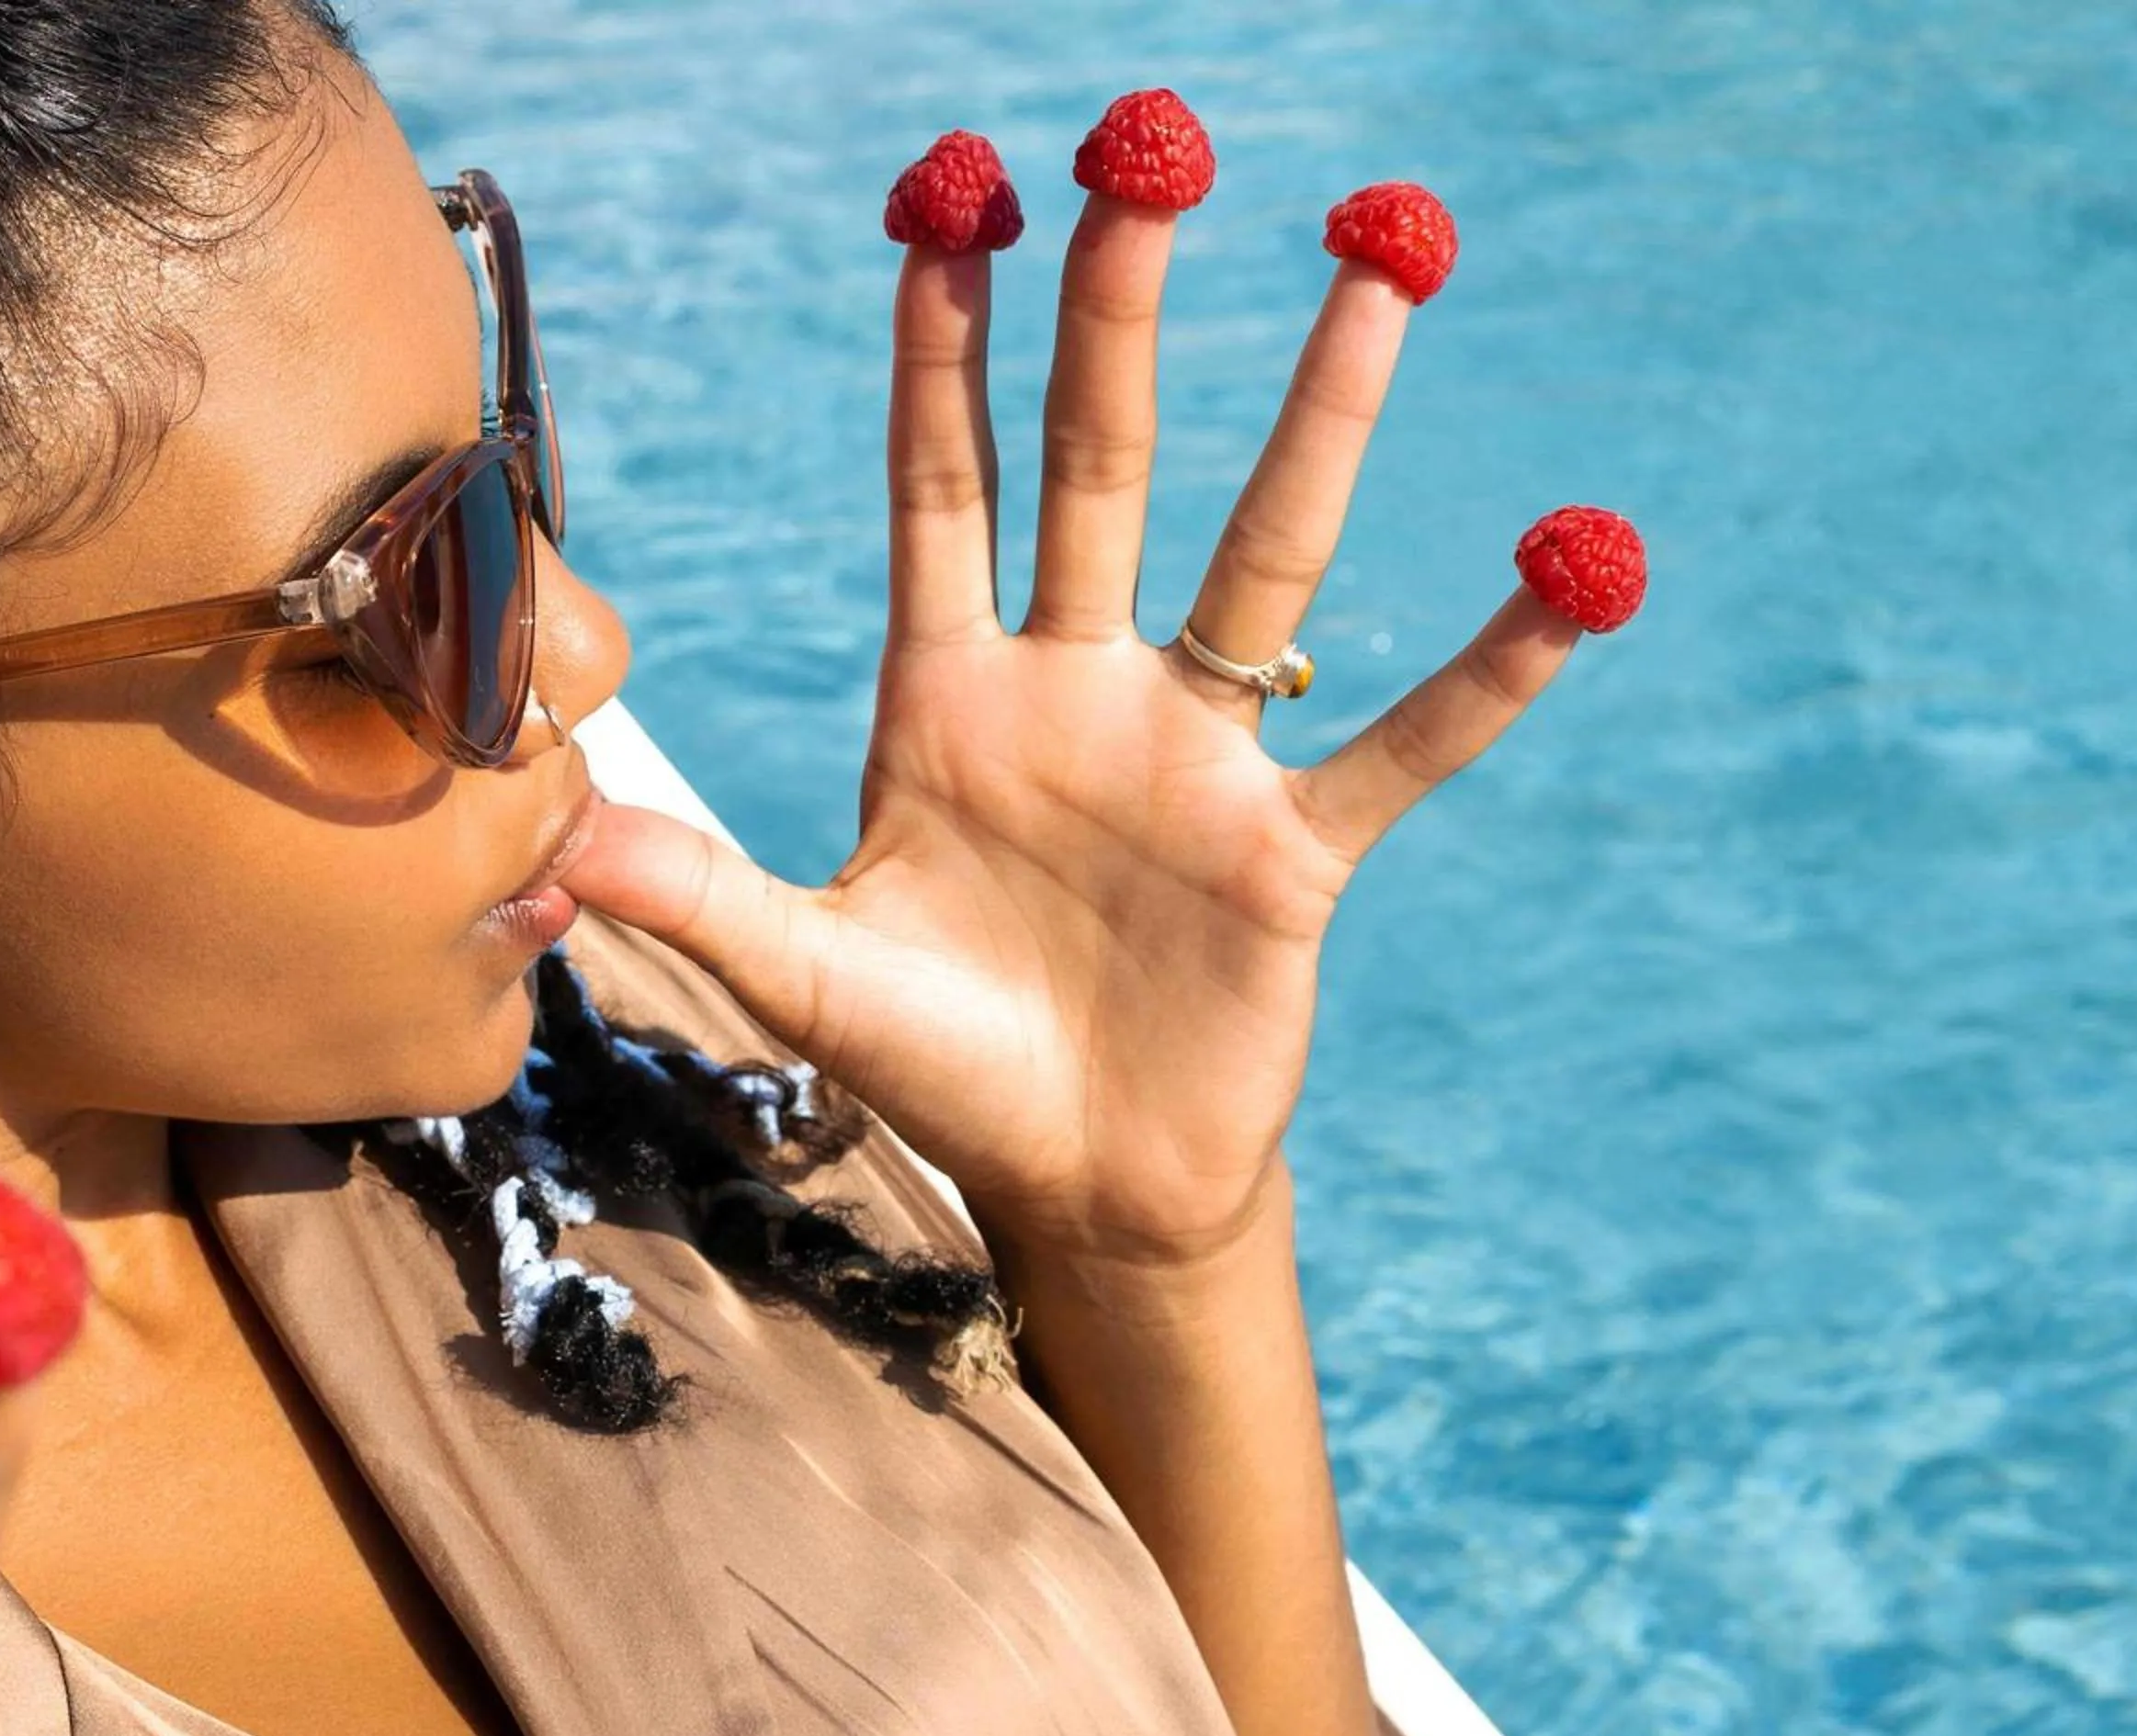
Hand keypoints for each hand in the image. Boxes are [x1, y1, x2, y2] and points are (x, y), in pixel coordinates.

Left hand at [567, 192, 1596, 1264]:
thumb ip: (702, 898)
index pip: (942, 490)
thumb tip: (557, 840)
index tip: (949, 209)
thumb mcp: (812, 978)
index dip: (941, 355)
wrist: (1083, 1184)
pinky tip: (1579, 570)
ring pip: (1266, 558)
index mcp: (950, 702)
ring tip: (1381, 266)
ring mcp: (1195, 760)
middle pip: (1102, 468)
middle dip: (1117, 316)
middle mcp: (1078, 692)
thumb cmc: (944, 1071)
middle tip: (1150, 150)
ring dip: (1324, 419)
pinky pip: (1408, 746)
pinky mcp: (1294, 851)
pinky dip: (1492, 671)